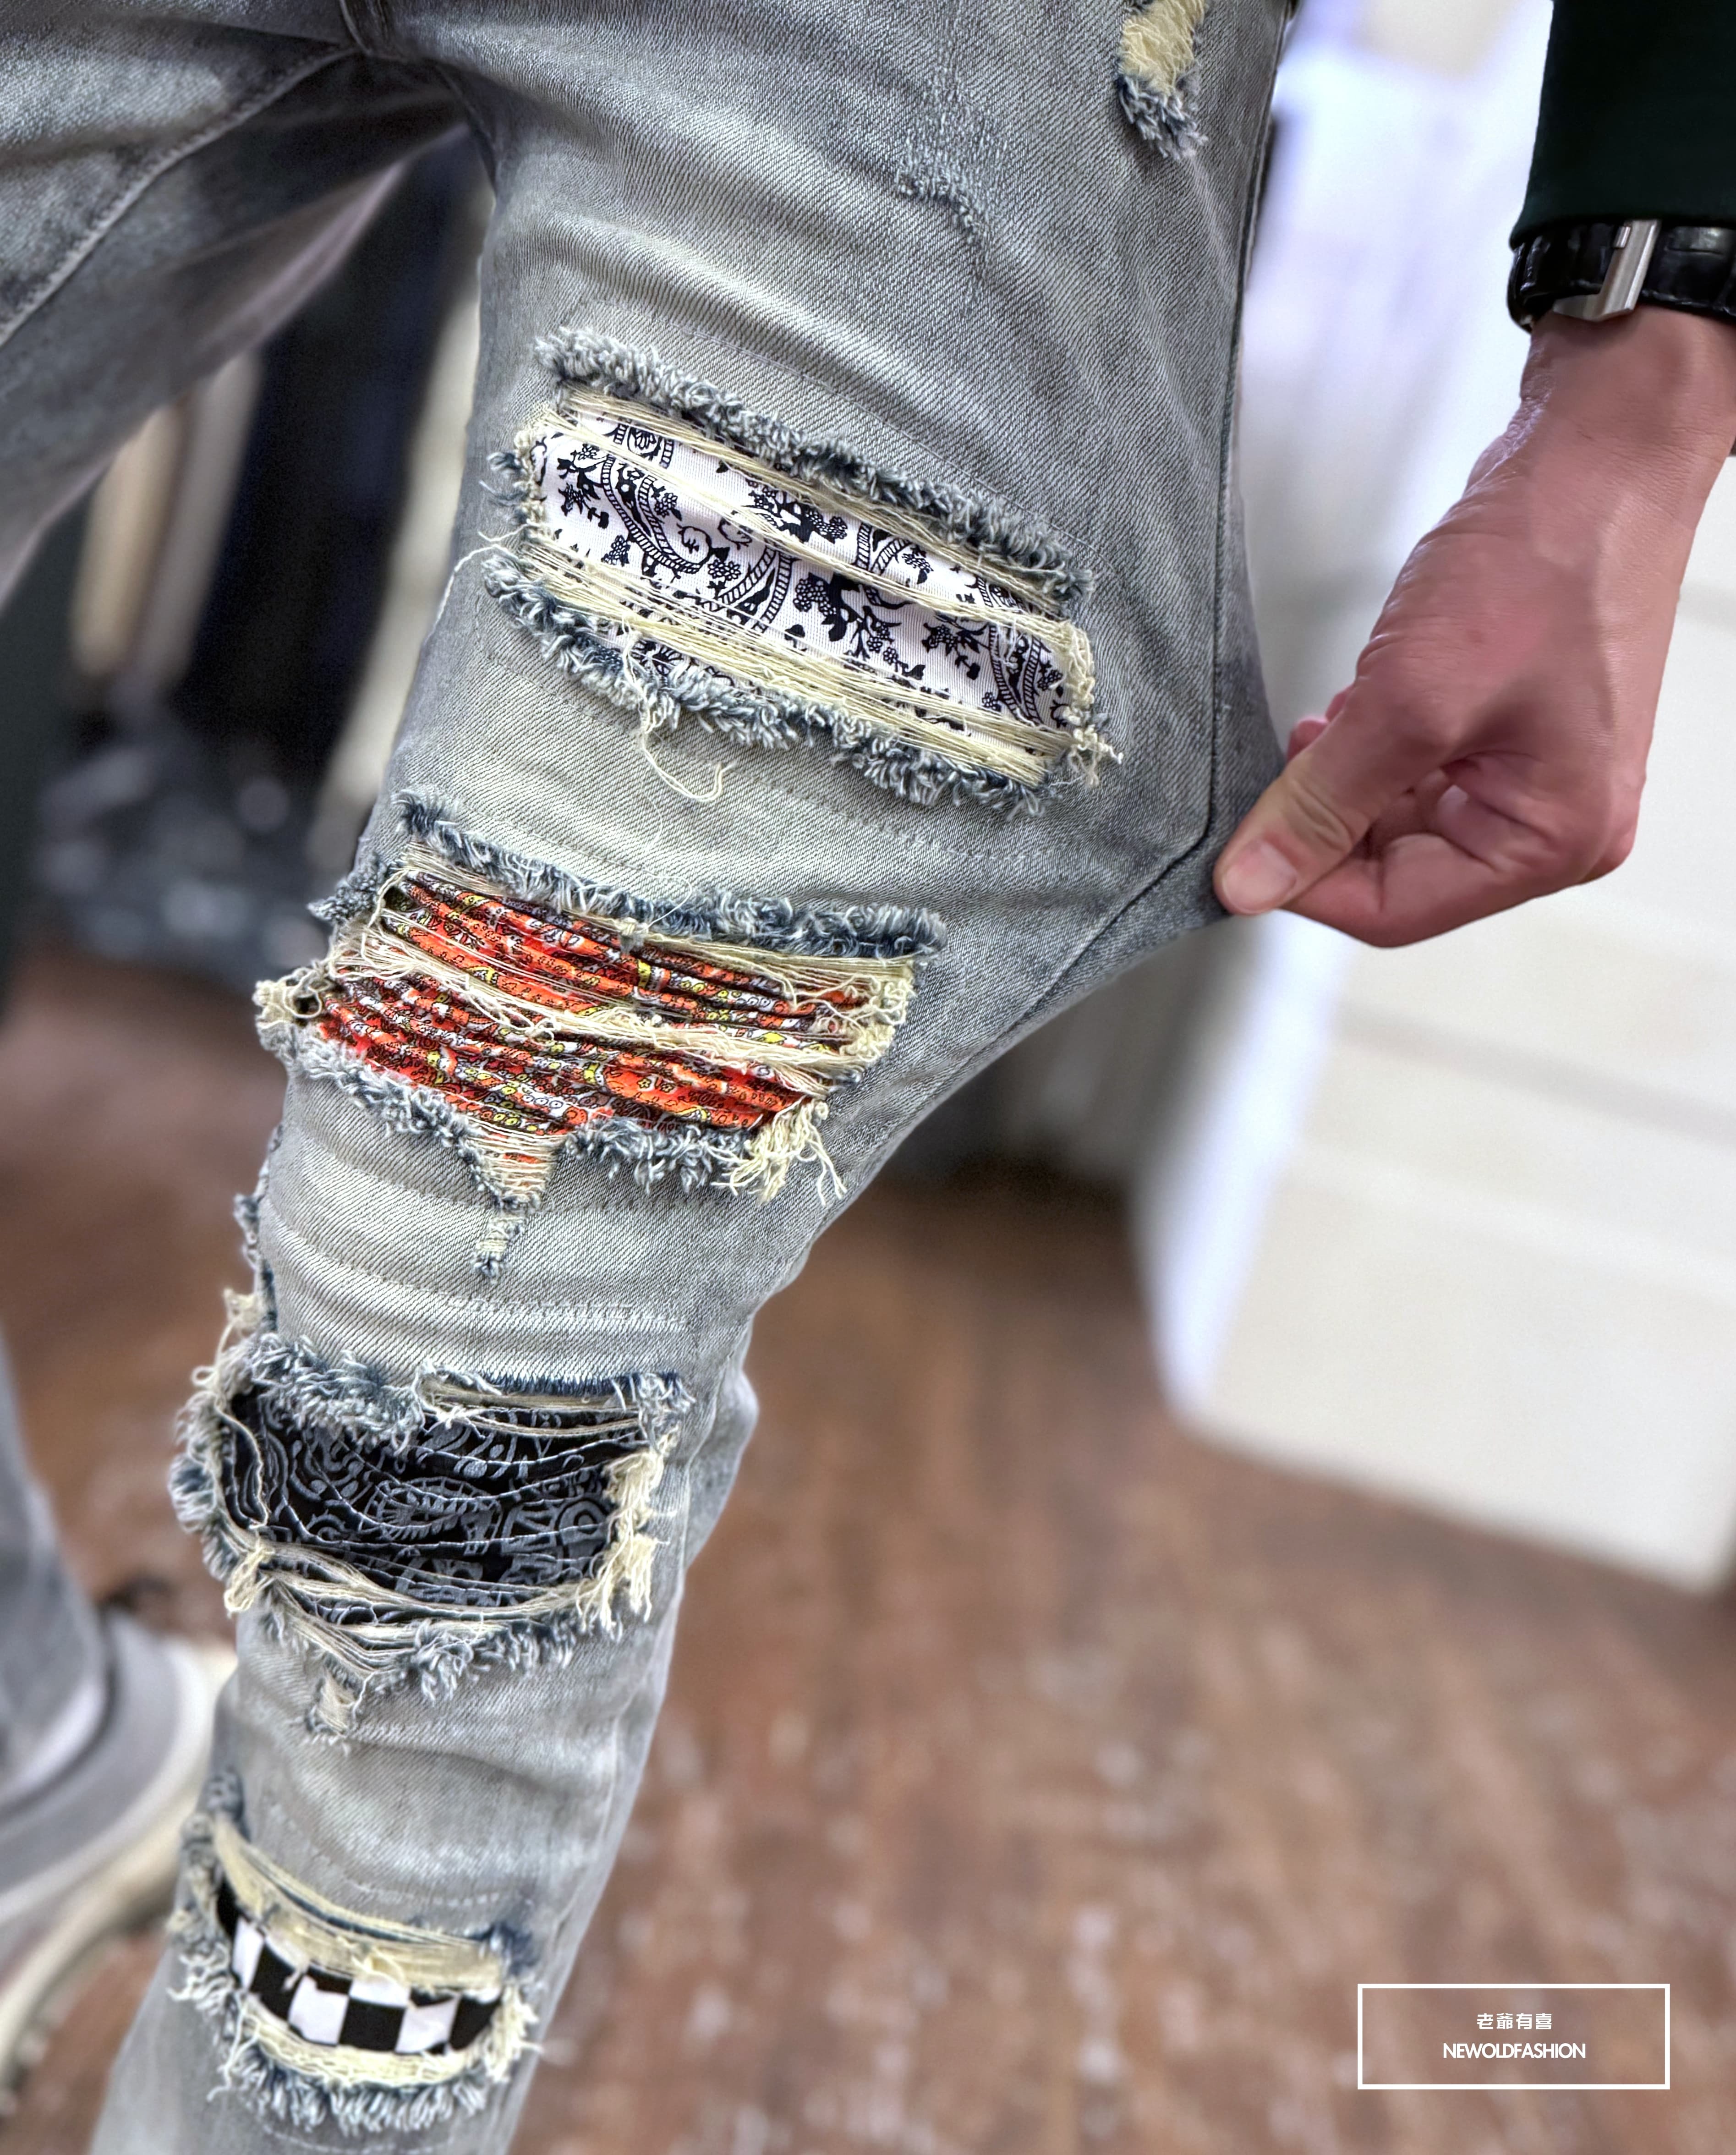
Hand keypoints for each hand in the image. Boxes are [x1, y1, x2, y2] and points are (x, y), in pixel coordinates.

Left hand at [1214, 305, 1735, 945]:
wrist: (1597, 455)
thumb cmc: (1542, 564)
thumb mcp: (1410, 699)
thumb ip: (1323, 802)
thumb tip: (1250, 883)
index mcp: (1552, 839)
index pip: (1395, 911)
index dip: (1304, 885)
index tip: (1237, 852)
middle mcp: (1555, 823)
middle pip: (1397, 872)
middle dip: (1326, 825)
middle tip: (1273, 774)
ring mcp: (1536, 775)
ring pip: (1399, 821)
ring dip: (1344, 786)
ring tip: (1321, 727)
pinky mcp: (1512, 729)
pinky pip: (1419, 773)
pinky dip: (1373, 753)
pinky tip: (1351, 711)